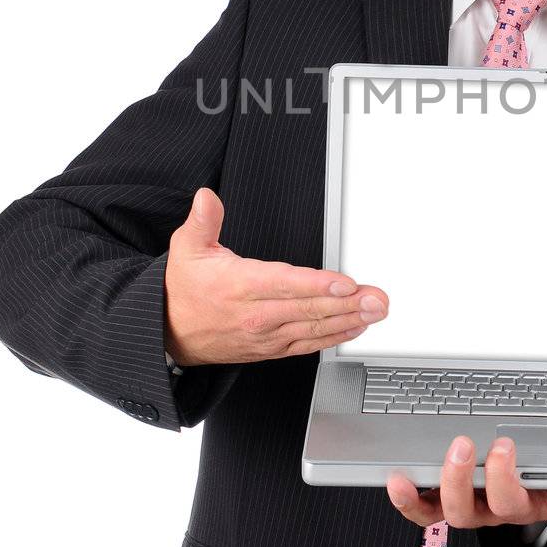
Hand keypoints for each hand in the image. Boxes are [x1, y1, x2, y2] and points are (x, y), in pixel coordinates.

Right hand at [164, 187, 388, 364]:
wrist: (170, 334)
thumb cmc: (184, 290)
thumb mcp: (186, 248)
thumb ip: (202, 221)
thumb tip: (206, 198)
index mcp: (239, 286)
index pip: (285, 284)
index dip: (318, 285)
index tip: (346, 283)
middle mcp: (256, 314)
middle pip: (308, 308)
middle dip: (348, 303)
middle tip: (377, 299)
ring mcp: (266, 334)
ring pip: (313, 328)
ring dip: (348, 320)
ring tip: (375, 312)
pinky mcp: (272, 347)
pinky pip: (307, 344)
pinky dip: (333, 336)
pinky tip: (354, 327)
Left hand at [386, 435, 546, 528]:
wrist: (545, 487)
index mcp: (520, 505)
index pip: (510, 502)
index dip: (503, 479)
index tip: (504, 446)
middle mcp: (489, 510)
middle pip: (468, 510)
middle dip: (462, 477)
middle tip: (463, 444)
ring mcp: (466, 504)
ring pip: (443, 510)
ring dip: (431, 486)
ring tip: (421, 462)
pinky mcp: (444, 497)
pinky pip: (423, 508)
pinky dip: (408, 498)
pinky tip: (397, 479)